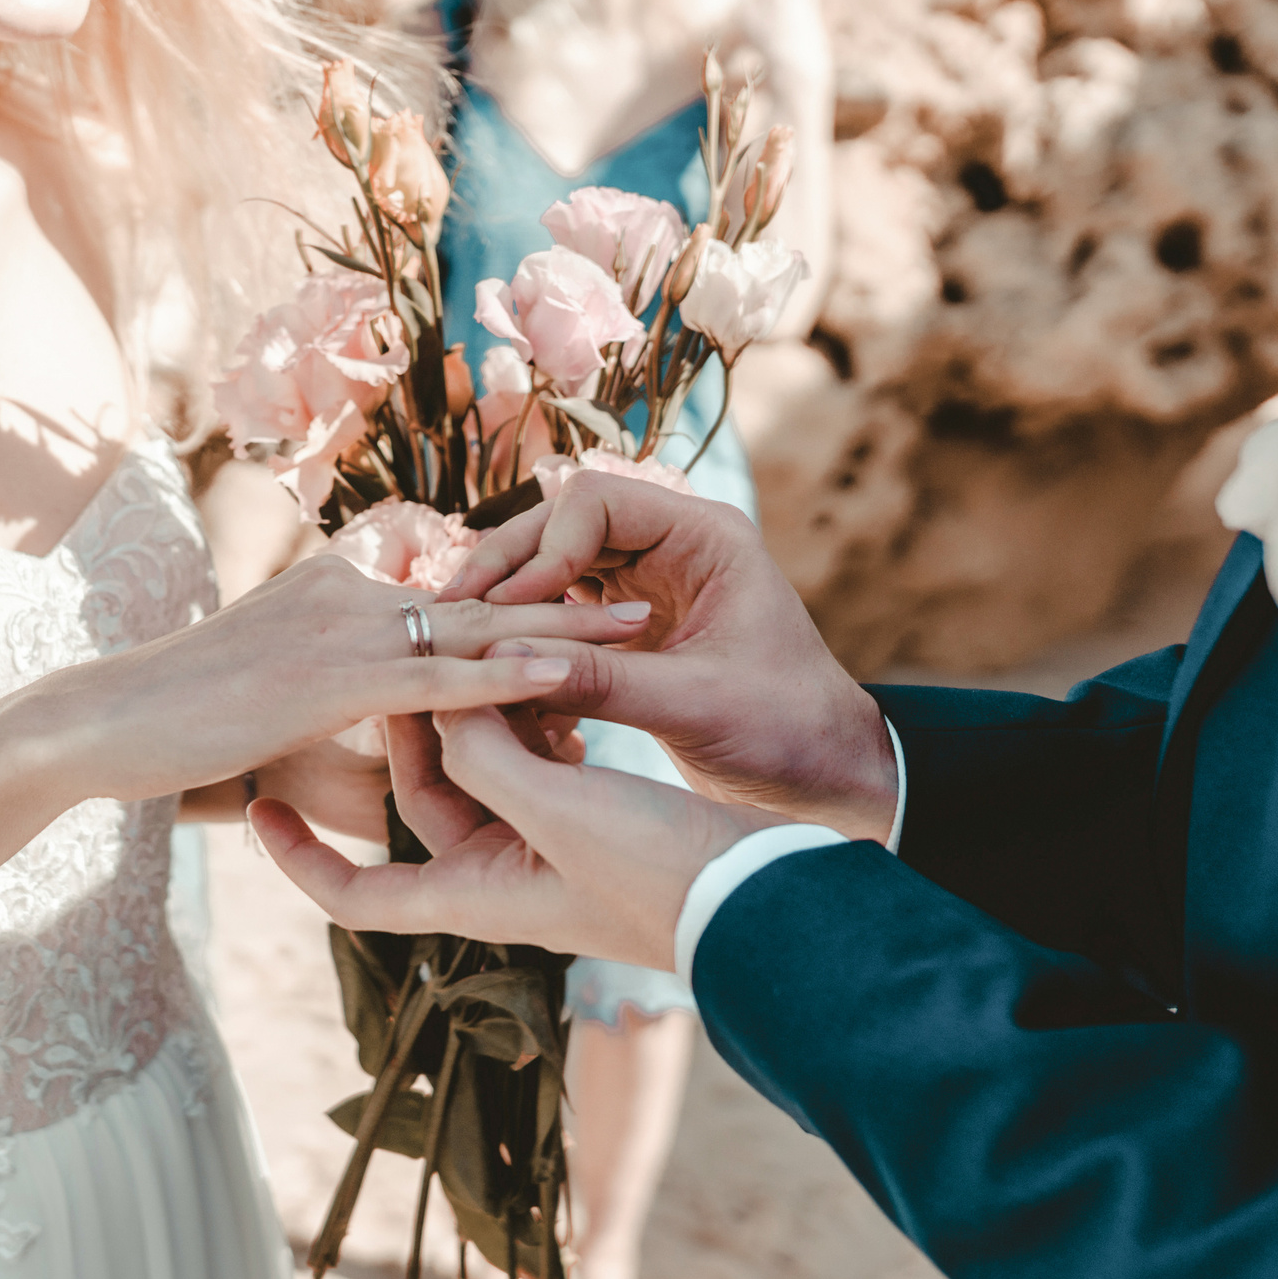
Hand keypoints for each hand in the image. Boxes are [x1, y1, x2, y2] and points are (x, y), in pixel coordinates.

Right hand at [36, 553, 651, 808]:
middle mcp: (354, 592)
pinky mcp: (335, 675)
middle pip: (486, 592)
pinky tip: (566, 673)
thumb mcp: (279, 714)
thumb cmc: (180, 728)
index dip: (528, 600)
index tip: (603, 599)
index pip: (454, 592)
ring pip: (479, 625)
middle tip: (659, 588)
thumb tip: (394, 766)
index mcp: (343, 593)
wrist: (105, 723)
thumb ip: (345, 722)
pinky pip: (440, 675)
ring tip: (648, 621)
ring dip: (566, 623)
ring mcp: (346, 627)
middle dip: (575, 589)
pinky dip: (508, 673)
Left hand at [252, 708, 787, 970]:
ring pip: (480, 766)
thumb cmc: (660, 873)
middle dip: (412, 730)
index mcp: (475, 897)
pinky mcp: (590, 819)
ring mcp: (547, 848)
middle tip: (411, 661)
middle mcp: (502, 876)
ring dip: (478, 714)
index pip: (358, 893)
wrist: (768, 896)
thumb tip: (437, 699)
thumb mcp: (556, 811)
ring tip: (486, 659)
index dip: (300, 855)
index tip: (258, 801)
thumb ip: (484, 755)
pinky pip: (534, 760)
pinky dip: (530, 720)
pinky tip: (551, 683)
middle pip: (421, 796)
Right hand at [437, 471, 894, 840]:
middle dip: (506, 567)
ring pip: (553, 565)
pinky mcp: (630, 625)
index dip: (544, 548)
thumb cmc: (787, 733)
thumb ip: (604, 679)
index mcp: (705, 537)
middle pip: (562, 524)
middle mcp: (672, 547)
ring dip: (506, 598)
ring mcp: (648, 582)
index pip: (596, 501)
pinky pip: (561, 608)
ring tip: (454, 638)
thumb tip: (503, 659)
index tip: (511, 611)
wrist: (827, 777)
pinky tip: (486, 663)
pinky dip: (524, 631)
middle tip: (450, 614)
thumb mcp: (694, 706)